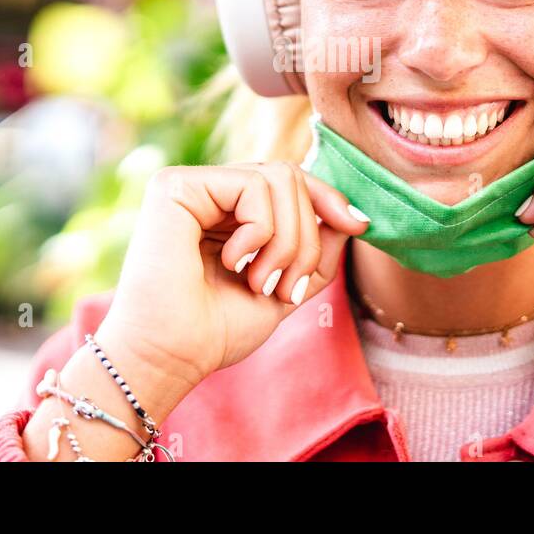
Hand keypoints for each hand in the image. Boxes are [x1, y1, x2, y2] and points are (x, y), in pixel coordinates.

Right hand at [97, 162, 369, 401]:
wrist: (173, 356)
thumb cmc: (216, 330)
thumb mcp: (287, 286)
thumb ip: (317, 250)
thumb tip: (352, 215)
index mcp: (230, 212)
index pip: (292, 182)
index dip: (329, 199)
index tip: (360, 225)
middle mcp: (210, 192)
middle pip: (292, 176)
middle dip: (306, 236)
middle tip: (285, 287)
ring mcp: (192, 185)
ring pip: (280, 177)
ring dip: (286, 240)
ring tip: (259, 281)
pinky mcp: (174, 185)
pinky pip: (252, 185)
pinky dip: (259, 231)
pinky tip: (232, 262)